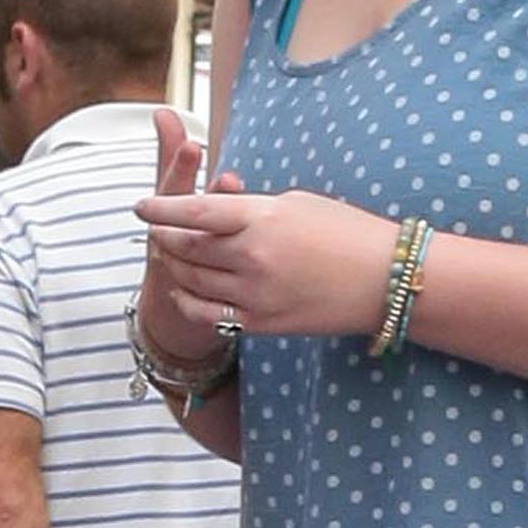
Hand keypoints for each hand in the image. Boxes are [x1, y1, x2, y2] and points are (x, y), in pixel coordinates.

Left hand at [136, 168, 401, 342]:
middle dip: (164, 236)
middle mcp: (253, 256)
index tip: (140, 207)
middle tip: (154, 229)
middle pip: (186, 246)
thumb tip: (211, 213)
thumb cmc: (344, 231)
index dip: (161, 208)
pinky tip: (182, 288)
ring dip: (173, 266)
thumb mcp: (294, 203)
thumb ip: (248, 208)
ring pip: (191, 280)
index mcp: (262, 217)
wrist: (386, 281)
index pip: (194, 211)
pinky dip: (188, 299)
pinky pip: (208, 314)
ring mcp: (255, 293)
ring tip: (167, 255)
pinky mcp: (261, 323)